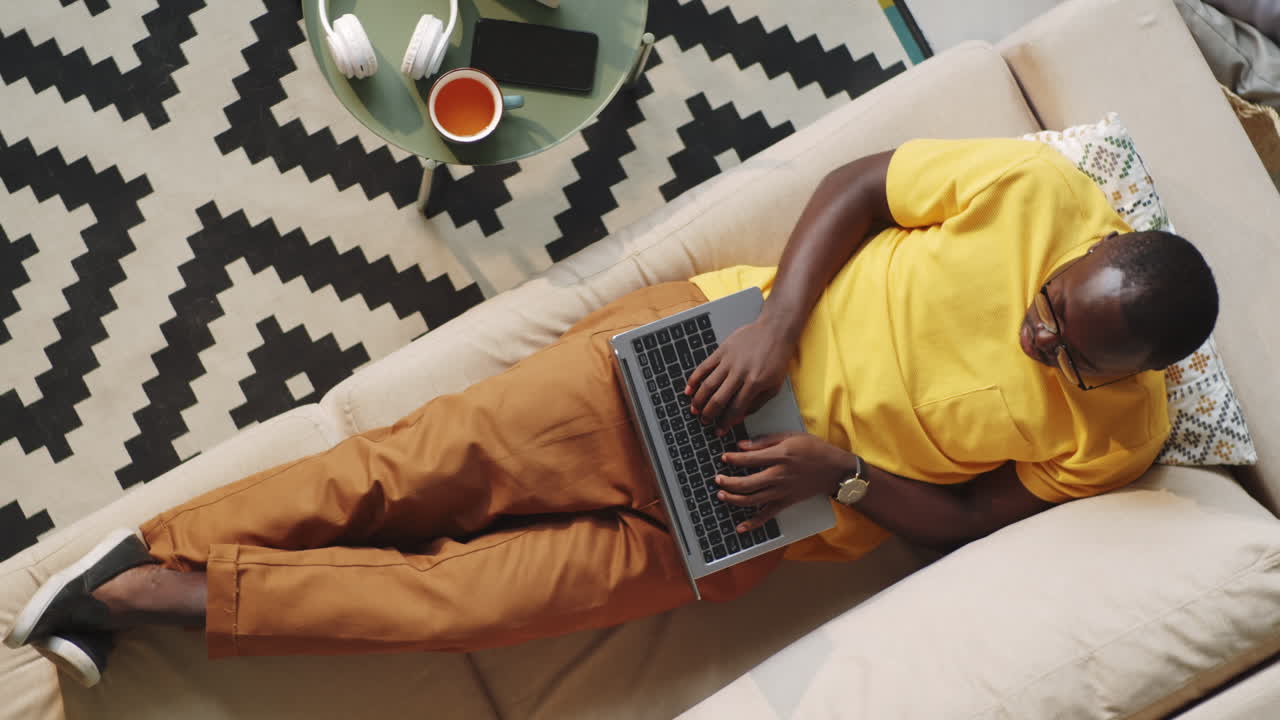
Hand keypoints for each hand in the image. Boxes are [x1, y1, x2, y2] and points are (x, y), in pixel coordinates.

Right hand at [684, 317, 793, 433]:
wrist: (775, 330)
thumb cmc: (777, 359)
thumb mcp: (774, 385)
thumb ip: (756, 404)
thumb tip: (739, 417)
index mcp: (755, 383)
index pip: (735, 409)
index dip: (725, 423)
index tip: (719, 431)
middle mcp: (740, 373)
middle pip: (718, 399)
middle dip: (709, 414)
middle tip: (704, 422)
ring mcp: (729, 361)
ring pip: (708, 385)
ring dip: (699, 400)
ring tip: (694, 410)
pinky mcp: (722, 351)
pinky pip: (704, 367)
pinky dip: (694, 379)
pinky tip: (689, 390)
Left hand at [715, 432, 854, 532]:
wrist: (835, 470)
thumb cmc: (814, 449)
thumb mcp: (790, 436)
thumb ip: (765, 441)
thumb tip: (742, 445)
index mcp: (780, 456)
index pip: (749, 459)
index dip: (733, 459)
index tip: (724, 458)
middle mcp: (779, 475)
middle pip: (747, 483)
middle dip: (728, 482)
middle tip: (717, 479)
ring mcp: (782, 491)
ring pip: (752, 499)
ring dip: (734, 499)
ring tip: (722, 495)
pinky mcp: (786, 502)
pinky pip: (767, 515)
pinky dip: (753, 523)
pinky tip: (740, 527)